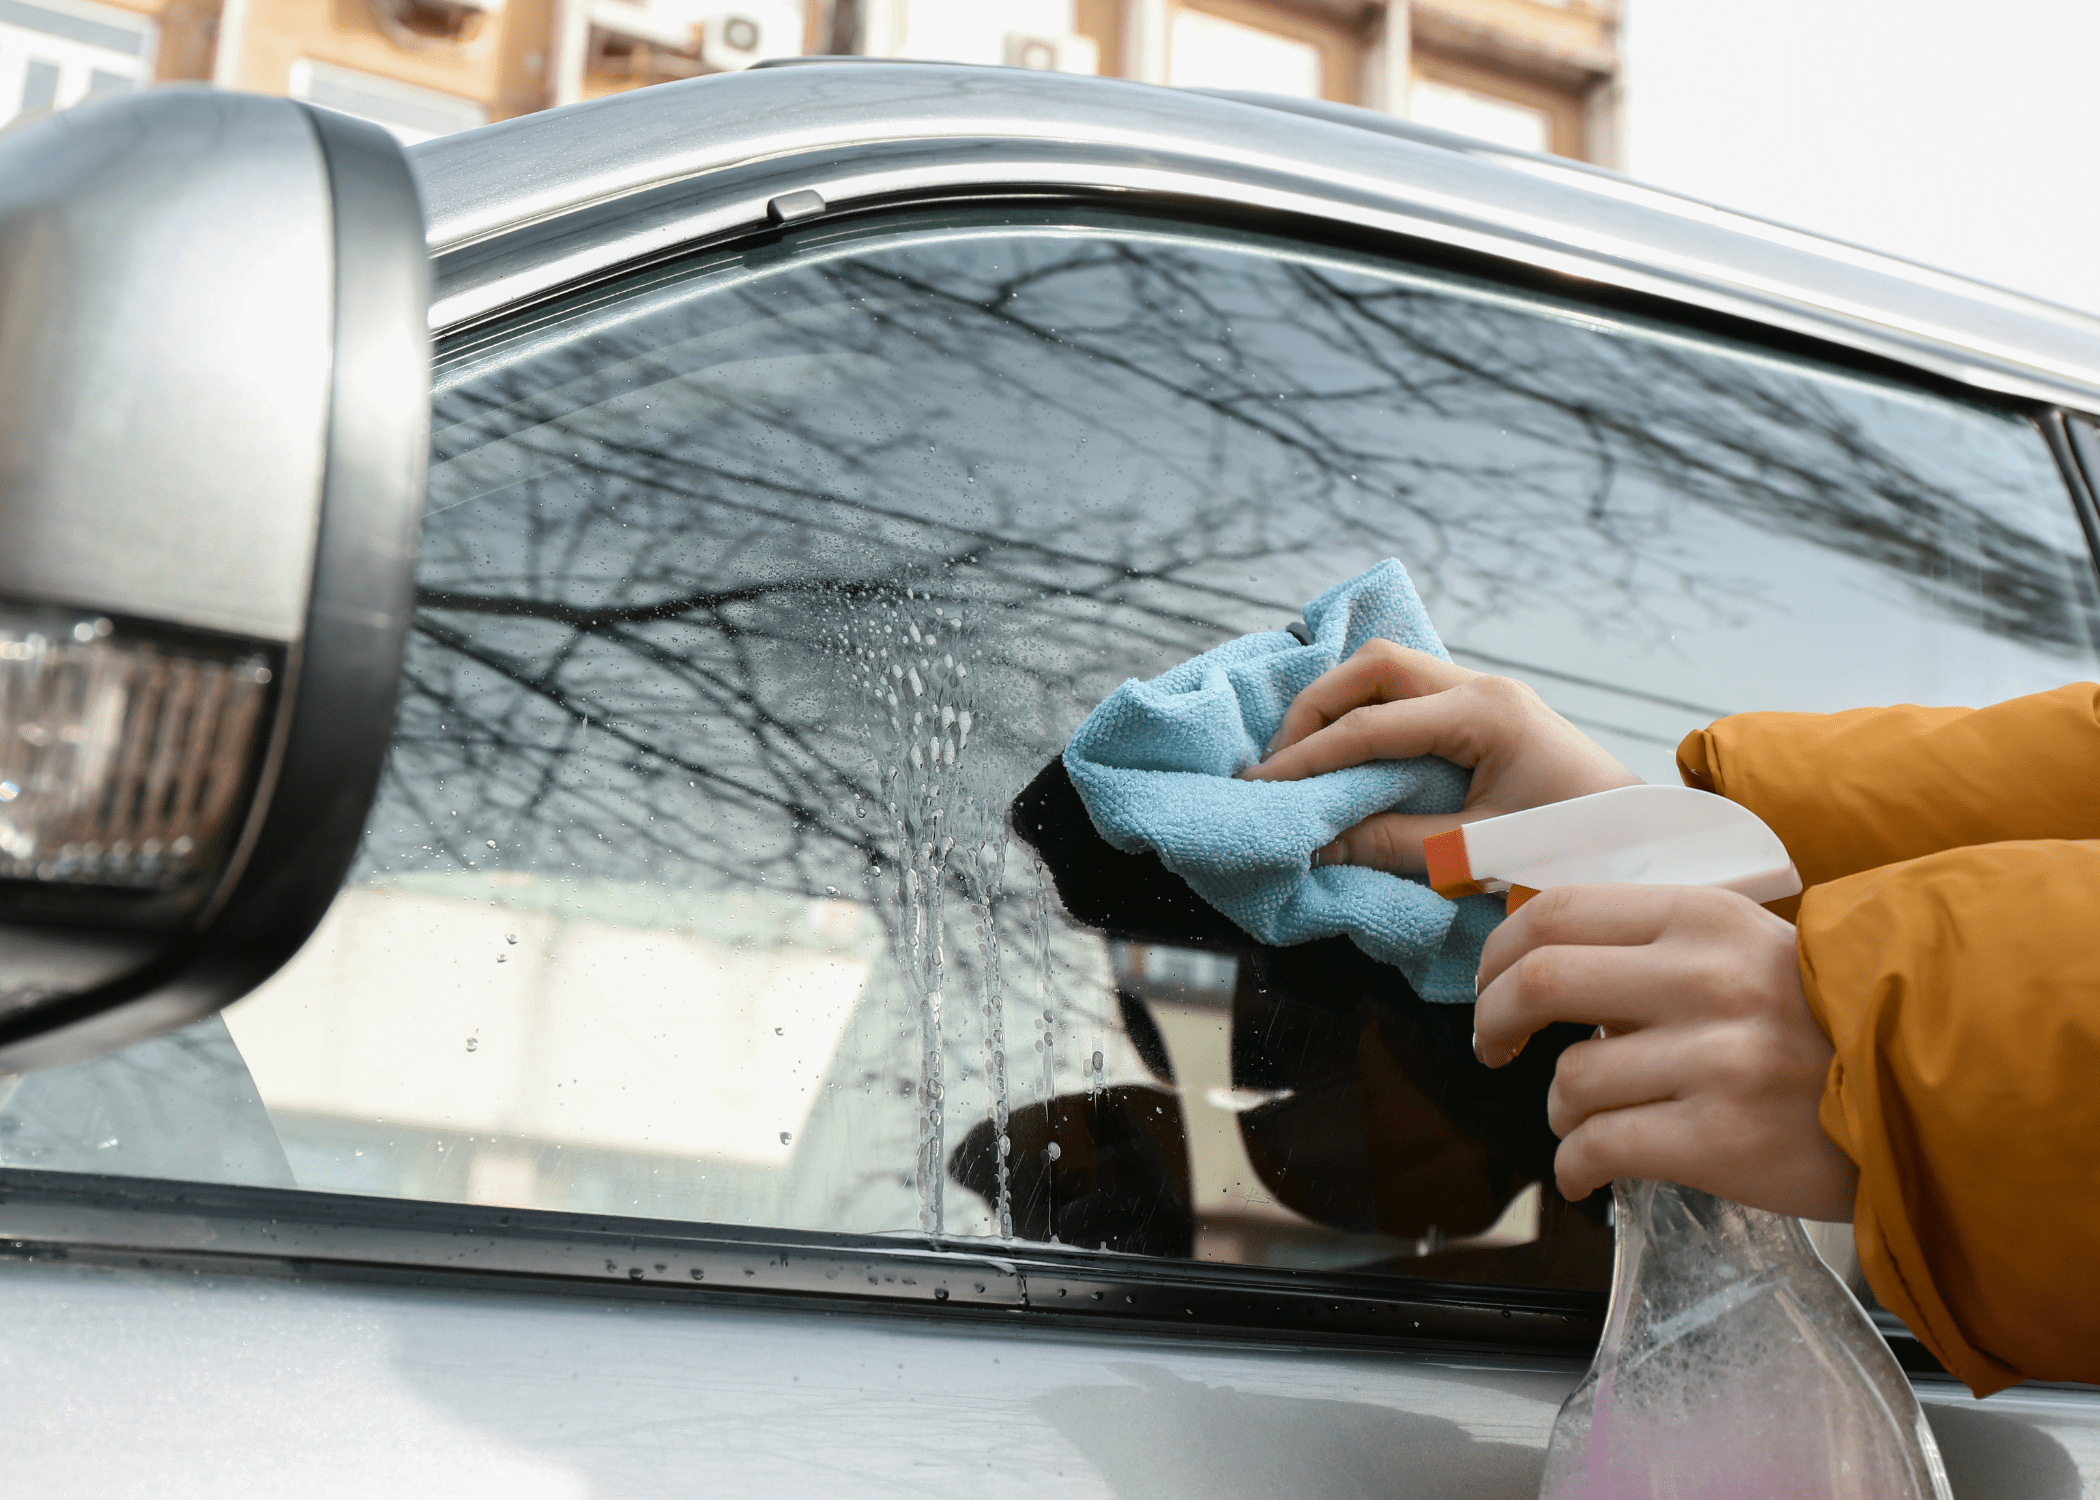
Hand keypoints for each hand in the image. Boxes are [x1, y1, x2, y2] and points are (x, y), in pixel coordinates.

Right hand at [1238, 641, 1639, 873]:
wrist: (1650, 848)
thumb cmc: (1577, 852)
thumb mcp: (1478, 855)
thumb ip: (1392, 844)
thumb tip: (1312, 842)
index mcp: (1484, 714)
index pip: (1370, 726)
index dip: (1307, 759)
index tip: (1261, 788)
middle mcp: (1482, 688)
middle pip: (1374, 667)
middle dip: (1315, 710)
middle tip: (1276, 763)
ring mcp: (1487, 693)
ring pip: (1389, 671)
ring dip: (1339, 706)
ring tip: (1301, 757)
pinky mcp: (1487, 712)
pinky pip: (1410, 694)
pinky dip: (1368, 714)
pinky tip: (1345, 751)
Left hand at [1474, 884, 1857, 1220]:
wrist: (1926, 1098)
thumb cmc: (1818, 1024)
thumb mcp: (1745, 948)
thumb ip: (1654, 948)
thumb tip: (1538, 963)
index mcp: (1703, 918)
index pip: (1555, 912)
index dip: (1498, 952)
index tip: (1489, 986)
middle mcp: (1705, 979)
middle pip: (1539, 981)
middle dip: (1492, 1019)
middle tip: (1492, 1047)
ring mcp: (1716, 1060)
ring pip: (1570, 1079)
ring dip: (1559, 1108)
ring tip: (1588, 1120)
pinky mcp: (1721, 1139)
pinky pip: (1600, 1148)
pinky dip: (1574, 1166)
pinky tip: (1584, 1174)